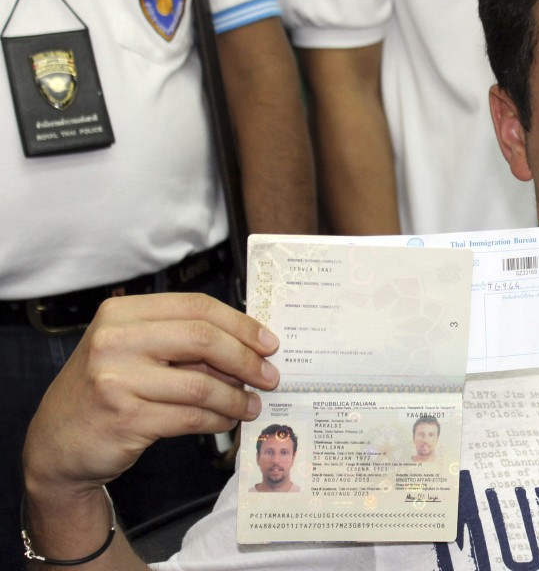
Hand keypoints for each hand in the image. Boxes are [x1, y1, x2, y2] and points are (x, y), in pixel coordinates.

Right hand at [23, 293, 279, 494]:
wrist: (57, 443)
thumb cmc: (106, 390)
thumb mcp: (135, 351)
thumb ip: (181, 342)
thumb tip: (249, 346)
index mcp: (122, 313)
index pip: (196, 307)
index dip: (240, 324)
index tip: (268, 342)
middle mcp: (115, 340)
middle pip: (203, 338)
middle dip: (246, 359)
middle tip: (269, 376)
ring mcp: (116, 379)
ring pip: (200, 384)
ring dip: (235, 397)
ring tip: (251, 404)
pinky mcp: (125, 417)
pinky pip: (189, 417)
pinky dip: (217, 419)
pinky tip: (226, 421)